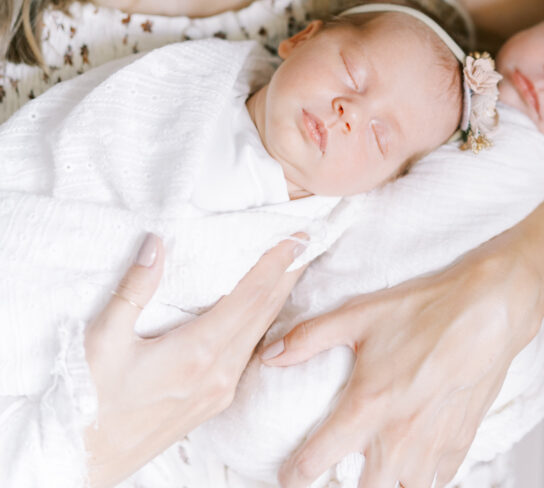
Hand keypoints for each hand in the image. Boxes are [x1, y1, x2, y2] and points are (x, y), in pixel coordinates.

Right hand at [84, 232, 307, 487]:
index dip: (276, 264)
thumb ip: (134, 290)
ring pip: (260, 334)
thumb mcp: (103, 340)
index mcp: (197, 352)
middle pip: (264, 313)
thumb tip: (157, 244)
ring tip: (292, 267)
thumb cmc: (89, 400)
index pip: (250, 297)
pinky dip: (263, 324)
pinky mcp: (213, 402)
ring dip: (278, 298)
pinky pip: (248, 354)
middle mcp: (218, 373)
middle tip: (307, 241)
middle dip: (288, 274)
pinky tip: (263, 313)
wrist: (83, 459)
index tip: (297, 236)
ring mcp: (219, 391)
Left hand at [262, 241, 540, 487]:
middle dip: (345, 485)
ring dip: (386, 481)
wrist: (489, 311)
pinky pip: (435, 482)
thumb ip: (310, 337)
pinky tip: (414, 456)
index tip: (289, 474)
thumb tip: (269, 354)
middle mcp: (398, 438)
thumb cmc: (427, 309)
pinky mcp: (460, 446)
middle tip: (338, 468)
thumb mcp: (361, 315)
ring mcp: (432, 447)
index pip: (316, 461)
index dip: (295, 473)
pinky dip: (420, 475)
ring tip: (377, 464)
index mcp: (368, 406)